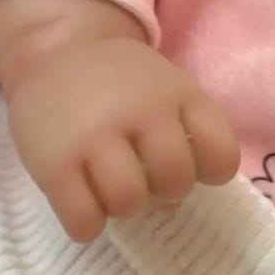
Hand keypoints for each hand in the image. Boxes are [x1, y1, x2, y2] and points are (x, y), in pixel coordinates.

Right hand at [4, 35, 240, 240]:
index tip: (190, 163)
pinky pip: (83, 221)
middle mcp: (140, 111)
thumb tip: (171, 206)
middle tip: (143, 176)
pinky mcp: (53, 163)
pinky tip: (82, 201)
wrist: (53, 51)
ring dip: (123, 207)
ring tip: (108, 189)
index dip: (210, 170)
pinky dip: (87, 223)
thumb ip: (181, 139)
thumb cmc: (120, 85)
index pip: (221, 154)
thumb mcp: (163, 92)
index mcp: (177, 94)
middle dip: (164, 190)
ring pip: (128, 202)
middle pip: (174, 180)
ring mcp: (94, 135)